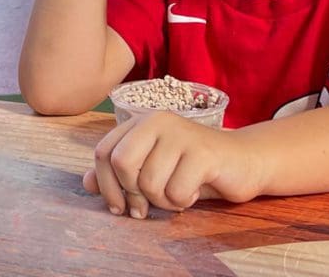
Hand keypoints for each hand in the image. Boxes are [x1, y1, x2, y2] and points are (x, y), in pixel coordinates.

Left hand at [84, 112, 261, 216]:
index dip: (106, 185)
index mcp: (141, 122)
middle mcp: (157, 121)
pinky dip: (183, 201)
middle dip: (133, 193)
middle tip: (148, 205)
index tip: (118, 207)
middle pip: (122, 163)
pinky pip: (176, 191)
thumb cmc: (192, 167)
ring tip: (177, 193)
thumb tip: (86, 183)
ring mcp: (180, 134)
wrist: (243, 161)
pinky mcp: (203, 152)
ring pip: (150, 182)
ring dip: (162, 201)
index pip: (103, 151)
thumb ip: (120, 173)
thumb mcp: (153, 167)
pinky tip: (194, 190)